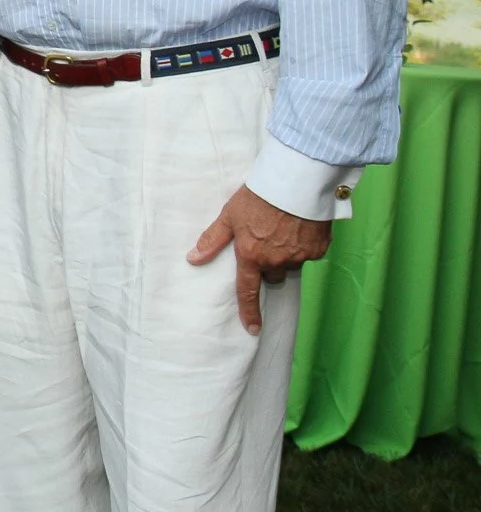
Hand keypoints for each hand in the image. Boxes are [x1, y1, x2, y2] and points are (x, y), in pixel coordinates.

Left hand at [187, 185, 331, 333]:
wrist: (295, 182)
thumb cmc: (258, 196)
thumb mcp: (229, 216)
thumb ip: (212, 240)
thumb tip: (193, 258)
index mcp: (252, 255)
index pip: (248, 290)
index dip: (249, 311)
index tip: (252, 329)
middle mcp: (276, 261)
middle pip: (272, 275)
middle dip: (268, 265)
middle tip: (266, 242)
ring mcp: (299, 256)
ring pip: (290, 264)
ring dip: (286, 254)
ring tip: (282, 229)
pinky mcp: (319, 249)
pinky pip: (309, 254)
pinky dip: (303, 245)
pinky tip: (298, 227)